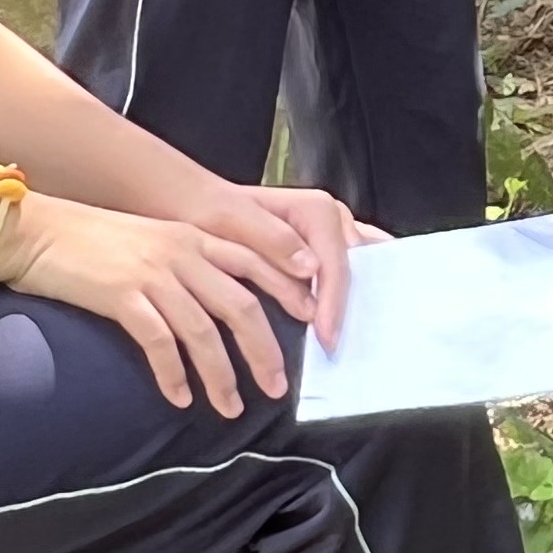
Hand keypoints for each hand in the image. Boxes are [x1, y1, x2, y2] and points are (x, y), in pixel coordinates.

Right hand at [0, 195, 315, 414]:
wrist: (34, 231)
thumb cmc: (92, 241)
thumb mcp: (153, 239)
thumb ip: (190, 261)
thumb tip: (221, 302)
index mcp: (194, 236)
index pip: (256, 262)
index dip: (287, 289)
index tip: (312, 319)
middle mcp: (182, 252)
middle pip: (242, 305)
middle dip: (265, 350)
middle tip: (278, 387)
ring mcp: (153, 273)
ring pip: (204, 331)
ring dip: (221, 375)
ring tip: (230, 408)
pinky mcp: (121, 295)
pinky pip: (159, 343)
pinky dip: (174, 375)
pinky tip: (181, 398)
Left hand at [180, 179, 378, 351]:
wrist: (194, 204)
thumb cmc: (207, 210)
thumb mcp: (230, 219)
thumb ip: (271, 239)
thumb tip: (312, 270)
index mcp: (317, 210)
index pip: (336, 263)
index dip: (333, 303)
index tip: (325, 340)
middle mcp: (333, 219)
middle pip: (354, 269)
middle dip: (351, 308)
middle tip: (341, 348)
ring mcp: (332, 234)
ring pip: (358, 271)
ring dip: (355, 304)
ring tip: (351, 340)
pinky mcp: (325, 248)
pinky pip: (347, 272)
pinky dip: (347, 297)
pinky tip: (349, 323)